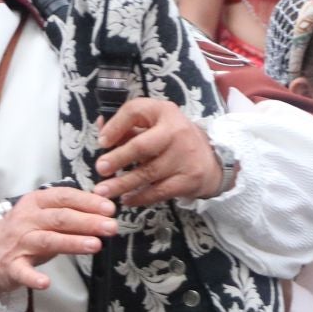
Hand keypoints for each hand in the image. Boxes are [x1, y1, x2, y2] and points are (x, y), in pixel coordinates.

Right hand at [0, 184, 118, 291]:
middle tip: (111, 227)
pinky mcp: (12, 265)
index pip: (65, 197)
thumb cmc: (24, 232)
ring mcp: (19, 242)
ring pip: (48, 240)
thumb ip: (69, 212)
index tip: (109, 209)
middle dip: (88, 221)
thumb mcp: (44, 215)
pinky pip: (22, 272)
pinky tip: (46, 283)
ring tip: (95, 245)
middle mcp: (27, 219)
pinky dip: (33, 278)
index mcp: (36, 202)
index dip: (88, 202)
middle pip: (60, 218)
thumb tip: (103, 211)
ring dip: (72, 242)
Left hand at [93, 99, 223, 206]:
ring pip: (148, 173)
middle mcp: (176, 131)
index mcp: (164, 112)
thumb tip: (100, 129)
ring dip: (123, 183)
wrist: (212, 160)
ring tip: (103, 191)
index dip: (115, 126)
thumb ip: (128, 127)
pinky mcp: (188, 179)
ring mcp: (184, 157)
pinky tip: (126, 200)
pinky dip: (140, 197)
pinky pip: (159, 191)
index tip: (101, 142)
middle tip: (100, 169)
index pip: (136, 111)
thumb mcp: (155, 125)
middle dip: (118, 158)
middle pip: (142, 146)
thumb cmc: (175, 139)